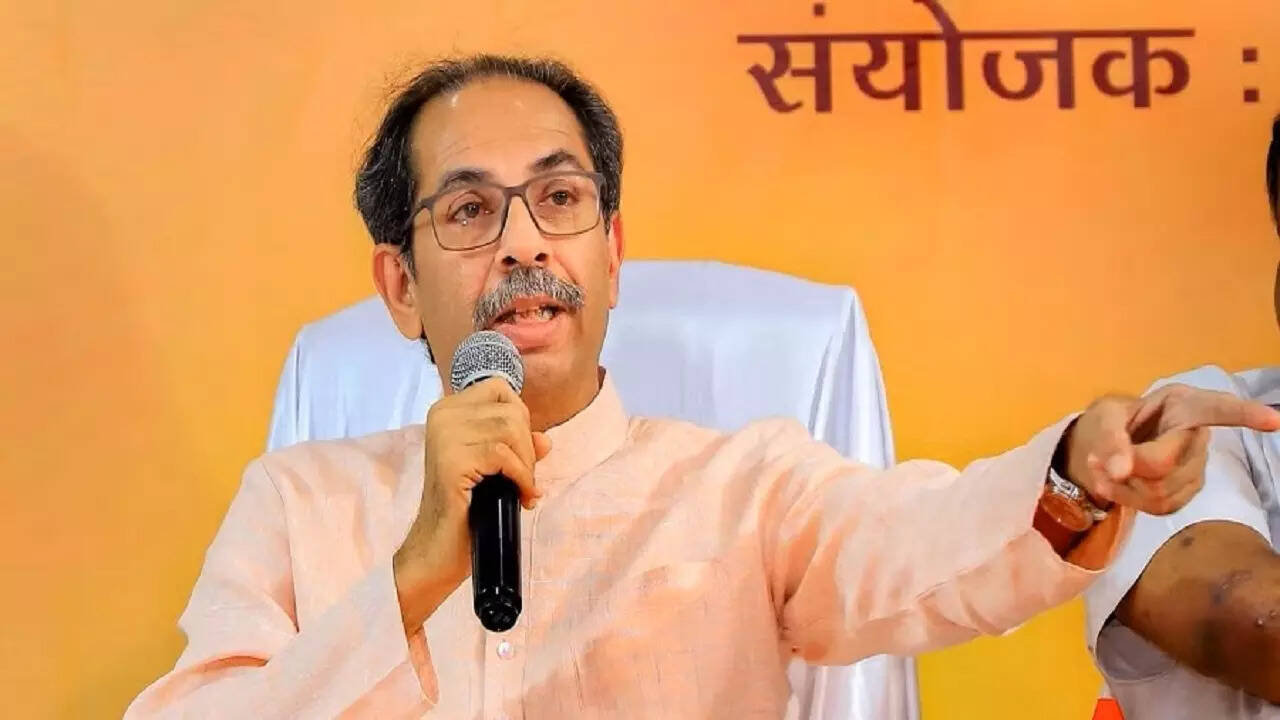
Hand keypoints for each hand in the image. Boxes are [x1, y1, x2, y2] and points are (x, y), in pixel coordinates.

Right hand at [392, 377, 551, 632]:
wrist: (438, 550)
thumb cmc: (466, 509)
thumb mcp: (495, 471)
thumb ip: (517, 449)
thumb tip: (545, 440)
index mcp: (447, 410)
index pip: (500, 389)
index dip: (520, 419)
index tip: (519, 454)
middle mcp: (442, 415)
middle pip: (512, 411)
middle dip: (527, 448)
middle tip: (523, 479)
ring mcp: (444, 436)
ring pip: (511, 430)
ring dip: (526, 465)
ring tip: (521, 489)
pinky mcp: (452, 461)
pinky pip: (504, 455)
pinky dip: (521, 477)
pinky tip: (520, 496)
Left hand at [1063, 384, 1279, 515]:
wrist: (1103, 448)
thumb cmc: (1109, 421)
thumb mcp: (1102, 418)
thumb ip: (1109, 438)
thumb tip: (1120, 469)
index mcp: (1183, 405)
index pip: (1216, 409)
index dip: (1245, 414)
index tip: (1274, 420)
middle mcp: (1197, 436)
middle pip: (1166, 464)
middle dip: (1128, 466)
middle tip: (1102, 456)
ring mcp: (1196, 467)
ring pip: (1162, 491)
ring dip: (1123, 485)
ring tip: (1105, 466)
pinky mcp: (1186, 493)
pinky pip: (1159, 507)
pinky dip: (1127, 498)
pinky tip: (1116, 484)